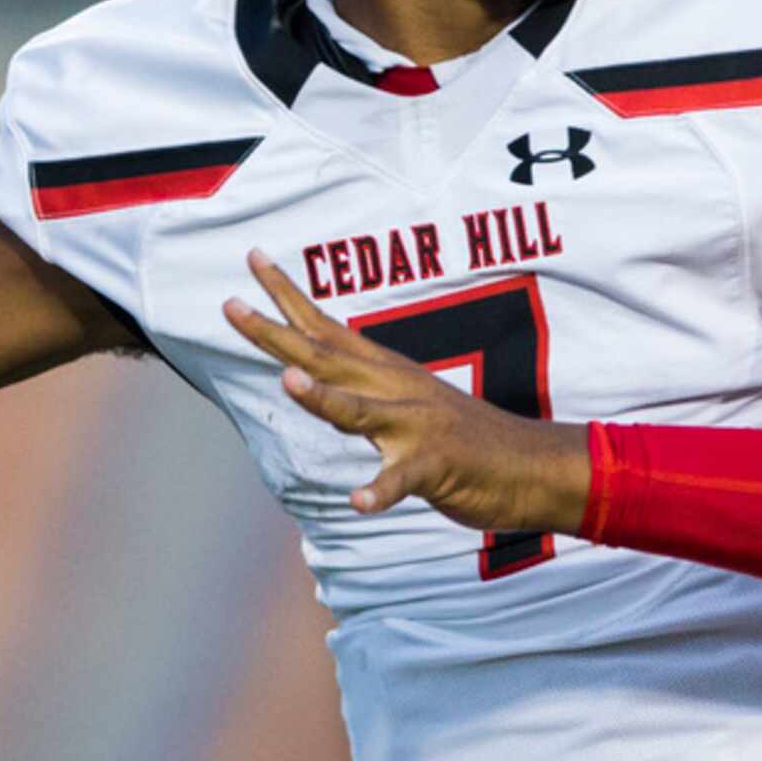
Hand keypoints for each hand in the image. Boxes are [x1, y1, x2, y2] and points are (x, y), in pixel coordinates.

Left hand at [223, 249, 590, 534]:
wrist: (531, 467)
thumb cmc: (463, 439)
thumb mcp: (406, 405)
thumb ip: (358, 391)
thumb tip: (307, 373)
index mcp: (387, 374)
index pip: (327, 329)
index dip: (287, 297)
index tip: (253, 260)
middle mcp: (397, 391)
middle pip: (327, 359)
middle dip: (277, 334)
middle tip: (230, 307)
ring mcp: (417, 428)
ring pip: (362, 412)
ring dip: (325, 398)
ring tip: (288, 381)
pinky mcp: (437, 469)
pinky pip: (403, 481)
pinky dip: (381, 491)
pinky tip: (359, 500)